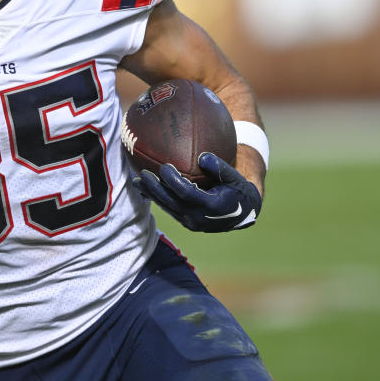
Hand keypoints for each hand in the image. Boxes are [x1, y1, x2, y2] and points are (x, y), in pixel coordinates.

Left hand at [131, 152, 261, 232]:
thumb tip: (202, 157)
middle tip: (142, 174)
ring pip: (167, 207)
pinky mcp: (187, 223)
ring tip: (137, 182)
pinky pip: (169, 210)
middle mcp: (198, 217)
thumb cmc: (238, 191)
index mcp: (211, 206)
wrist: (243, 214)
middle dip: (155, 188)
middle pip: (171, 202)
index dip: (173, 180)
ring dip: (151, 194)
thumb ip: (220, 167)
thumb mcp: (235, 178)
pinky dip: (158, 199)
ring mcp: (191, 222)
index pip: (186, 193)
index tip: (164, 166)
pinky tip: (146, 189)